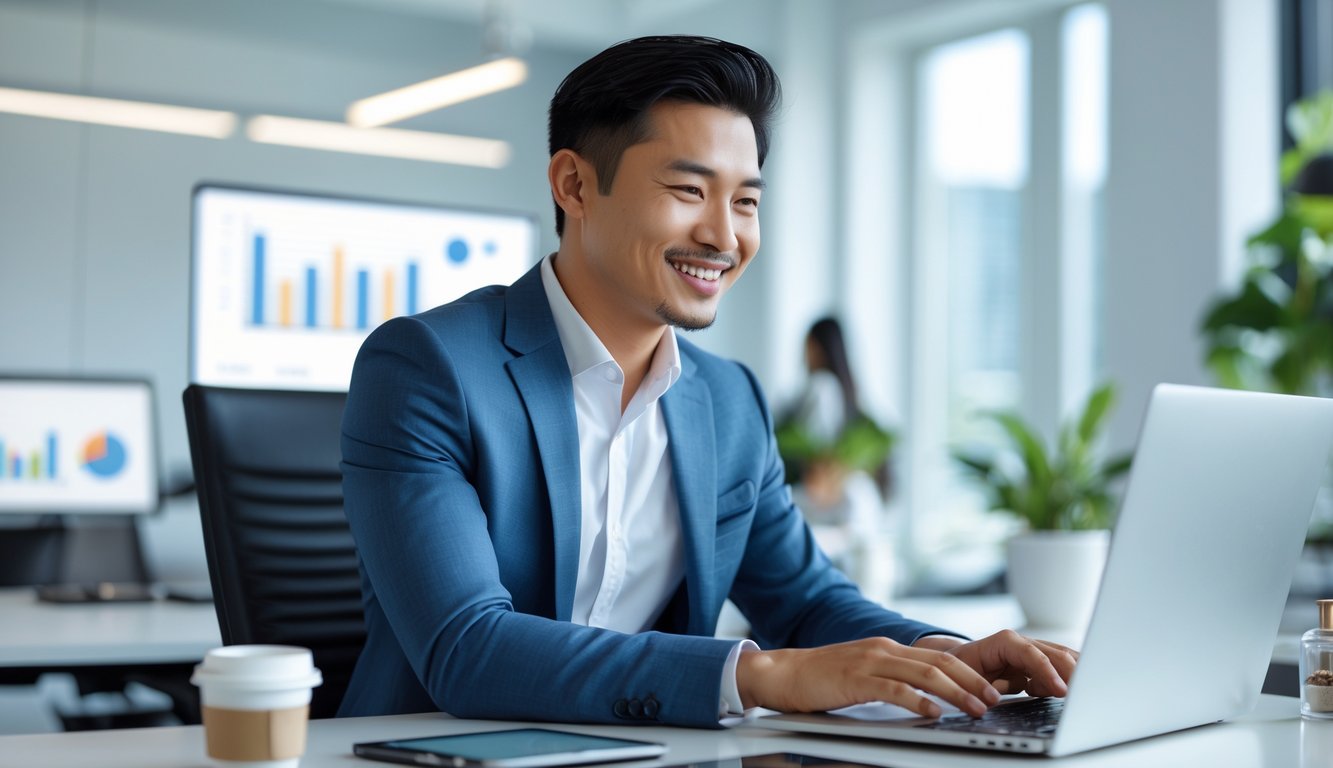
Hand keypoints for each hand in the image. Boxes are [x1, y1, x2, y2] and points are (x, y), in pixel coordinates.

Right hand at [735, 637, 1001, 717]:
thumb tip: (925, 698)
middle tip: (994, 698)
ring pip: (924, 673)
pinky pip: (894, 689)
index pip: (938, 655)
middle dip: (972, 680)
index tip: (990, 688)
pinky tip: (933, 713)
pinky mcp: (855, 678)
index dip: (969, 671)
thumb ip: (891, 679)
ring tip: (975, 708)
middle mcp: (883, 649)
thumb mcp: (863, 674)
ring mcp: (870, 661)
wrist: (783, 673)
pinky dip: (918, 701)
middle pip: (939, 661)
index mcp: (887, 648)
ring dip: (955, 692)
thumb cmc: (821, 679)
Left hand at [931, 629, 1078, 697]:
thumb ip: (981, 687)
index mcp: (1002, 642)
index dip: (1046, 671)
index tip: (1060, 690)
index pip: (1030, 652)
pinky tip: (1063, 692)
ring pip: (1061, 659)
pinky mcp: (1036, 665)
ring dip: (1073, 675)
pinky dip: (1066, 680)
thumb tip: (994, 698)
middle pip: (1054, 653)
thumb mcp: (964, 679)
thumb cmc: (957, 672)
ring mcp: (1031, 652)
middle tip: (1083, 695)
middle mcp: (1020, 643)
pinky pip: (1058, 669)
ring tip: (1083, 693)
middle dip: (1071, 673)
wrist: (955, 667)